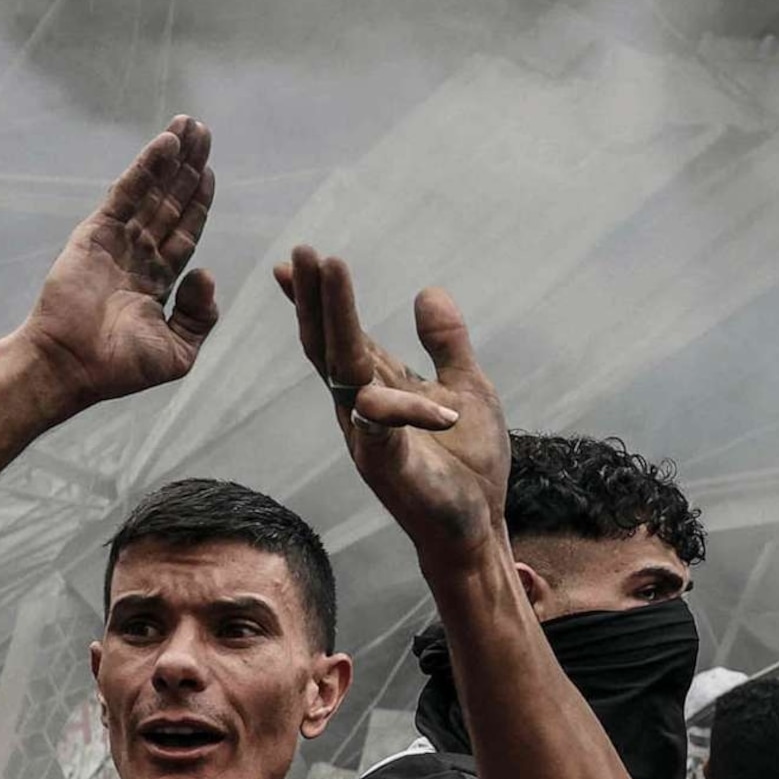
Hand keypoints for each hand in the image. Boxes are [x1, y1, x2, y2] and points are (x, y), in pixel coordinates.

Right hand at [15, 117, 220, 407]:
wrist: (73, 366)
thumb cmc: (119, 368)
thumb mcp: (179, 351)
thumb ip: (200, 316)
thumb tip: (208, 273)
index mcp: (157, 282)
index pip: (184, 231)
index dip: (198, 201)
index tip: (210, 171)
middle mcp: (138, 255)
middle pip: (171, 201)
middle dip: (189, 168)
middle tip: (204, 132)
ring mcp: (116, 241)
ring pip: (152, 190)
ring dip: (172, 157)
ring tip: (189, 125)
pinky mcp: (96, 232)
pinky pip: (128, 193)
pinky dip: (147, 167)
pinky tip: (165, 143)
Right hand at [278, 247, 504, 555]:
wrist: (479, 526)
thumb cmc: (467, 464)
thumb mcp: (466, 387)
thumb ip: (446, 343)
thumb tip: (429, 290)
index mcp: (380, 389)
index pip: (343, 337)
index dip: (321, 300)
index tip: (298, 260)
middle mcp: (363, 409)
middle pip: (330, 346)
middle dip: (318, 299)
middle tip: (304, 253)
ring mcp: (370, 437)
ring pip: (344, 373)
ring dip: (338, 322)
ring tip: (332, 274)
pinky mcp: (388, 467)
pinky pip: (383, 429)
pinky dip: (395, 407)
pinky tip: (387, 391)